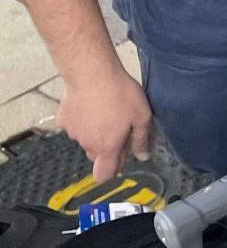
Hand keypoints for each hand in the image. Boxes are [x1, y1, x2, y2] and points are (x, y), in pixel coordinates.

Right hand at [58, 64, 151, 182]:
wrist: (92, 73)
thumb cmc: (120, 94)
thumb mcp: (142, 115)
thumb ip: (141, 139)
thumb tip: (143, 156)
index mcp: (106, 147)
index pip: (103, 174)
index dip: (114, 169)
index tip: (122, 154)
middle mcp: (86, 144)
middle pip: (96, 155)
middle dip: (107, 146)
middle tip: (119, 126)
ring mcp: (72, 132)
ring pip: (85, 139)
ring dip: (94, 132)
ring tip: (106, 111)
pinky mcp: (62, 119)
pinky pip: (74, 125)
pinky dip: (81, 120)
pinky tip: (90, 105)